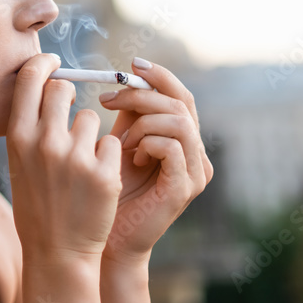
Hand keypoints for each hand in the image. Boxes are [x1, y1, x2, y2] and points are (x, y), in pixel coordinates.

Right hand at [6, 53, 123, 263]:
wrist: (56, 251)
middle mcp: (44, 143)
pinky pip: (112, 143)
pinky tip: (96, 179)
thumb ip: (32, 125)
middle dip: (70, 95)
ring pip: (91, 118)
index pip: (30, 79)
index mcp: (17, 137)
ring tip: (80, 163)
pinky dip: (108, 157)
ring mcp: (75, 158)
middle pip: (63, 89)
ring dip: (90, 133)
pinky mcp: (104, 173)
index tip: (53, 63)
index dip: (44, 64)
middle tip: (71, 109)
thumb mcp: (20, 161)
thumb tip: (48, 83)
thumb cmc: (36, 203)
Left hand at [98, 57, 213, 265]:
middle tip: (107, 99)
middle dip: (141, 94)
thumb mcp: (118, 144)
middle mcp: (197, 154)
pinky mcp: (186, 188)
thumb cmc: (107, 191)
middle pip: (181, 103)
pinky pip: (172, 147)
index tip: (130, 64)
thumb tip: (125, 77)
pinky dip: (146, 142)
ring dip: (142, 122)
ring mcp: (195, 172)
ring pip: (178, 121)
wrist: (105, 238)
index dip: (159, 75)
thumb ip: (128, 115)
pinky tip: (130, 156)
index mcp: (183, 141)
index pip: (181, 95)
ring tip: (120, 141)